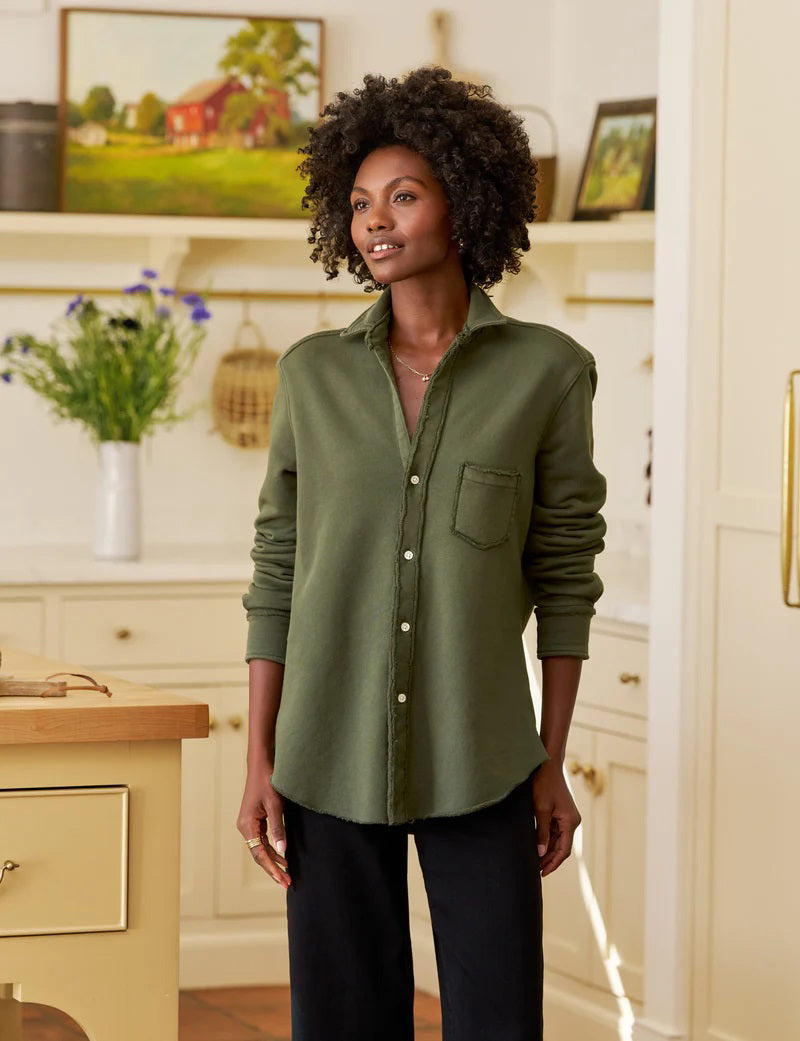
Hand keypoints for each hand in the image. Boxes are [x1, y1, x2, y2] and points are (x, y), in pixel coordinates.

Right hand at [236, 763, 291, 889]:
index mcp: (247, 825)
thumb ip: (278, 828)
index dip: (272, 868)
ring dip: (274, 860)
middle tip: (287, 883)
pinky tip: (283, 855)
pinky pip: (263, 839)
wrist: (262, 765)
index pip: (259, 854)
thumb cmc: (268, 782)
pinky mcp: (256, 819)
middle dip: (273, 869)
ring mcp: (250, 824)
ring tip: (287, 873)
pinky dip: (273, 848)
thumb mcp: (275, 805)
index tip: (283, 879)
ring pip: (262, 848)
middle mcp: (246, 827)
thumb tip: (282, 849)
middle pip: (259, 854)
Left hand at [532, 759, 580, 876]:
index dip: (553, 863)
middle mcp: (572, 821)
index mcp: (570, 822)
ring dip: (548, 851)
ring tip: (535, 862)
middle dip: (549, 860)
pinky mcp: (561, 814)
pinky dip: (547, 841)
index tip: (542, 873)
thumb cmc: (544, 784)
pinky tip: (537, 847)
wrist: (548, 765)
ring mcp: (567, 818)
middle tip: (536, 871)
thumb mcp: (540, 809)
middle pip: (562, 847)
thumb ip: (542, 831)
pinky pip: (556, 832)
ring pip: (558, 841)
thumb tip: (540, 852)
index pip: (564, 850)